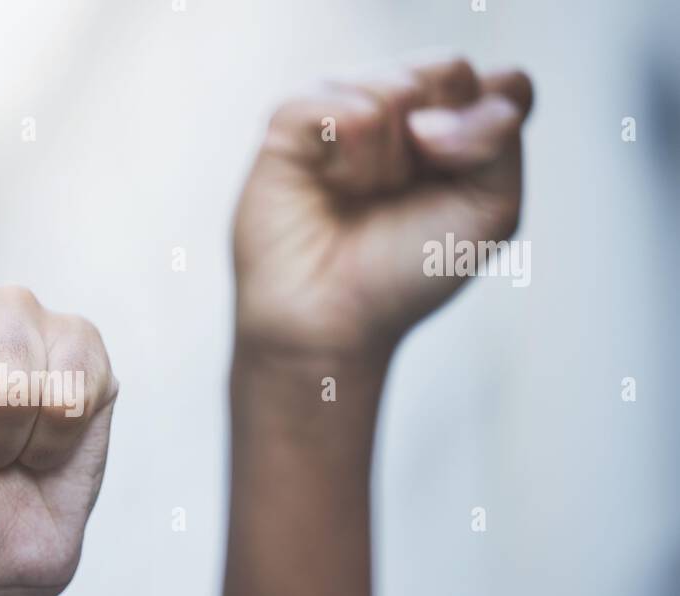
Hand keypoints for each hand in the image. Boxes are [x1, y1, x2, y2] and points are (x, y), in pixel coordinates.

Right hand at [233, 55, 533, 359]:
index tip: (460, 187)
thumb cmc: (406, 270)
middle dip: (440, 143)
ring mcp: (344, 102)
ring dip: (389, 162)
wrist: (333, 320)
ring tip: (361, 195)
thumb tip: (424, 117)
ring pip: (396, 86)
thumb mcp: (490, 211)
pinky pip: (342, 104)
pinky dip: (348, 157)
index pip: (507, 84)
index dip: (491, 133)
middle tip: (404, 193)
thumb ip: (501, 138)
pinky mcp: (292, 118)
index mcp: (456, 120)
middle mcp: (401, 103)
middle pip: (450, 70)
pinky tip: (329, 185)